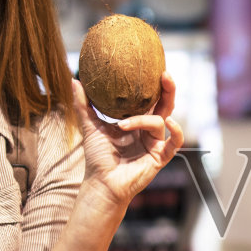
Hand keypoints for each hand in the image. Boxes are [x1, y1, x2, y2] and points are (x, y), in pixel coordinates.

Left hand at [73, 72, 185, 207]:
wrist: (102, 183)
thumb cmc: (98, 158)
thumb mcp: (90, 126)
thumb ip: (84, 104)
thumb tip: (75, 80)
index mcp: (136, 122)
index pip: (150, 99)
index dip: (155, 84)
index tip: (154, 66)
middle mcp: (148, 130)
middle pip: (165, 105)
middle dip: (168, 89)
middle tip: (164, 74)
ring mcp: (155, 143)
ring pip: (159, 121)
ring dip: (142, 120)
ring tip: (123, 125)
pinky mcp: (160, 156)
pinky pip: (174, 142)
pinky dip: (176, 131)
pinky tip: (169, 123)